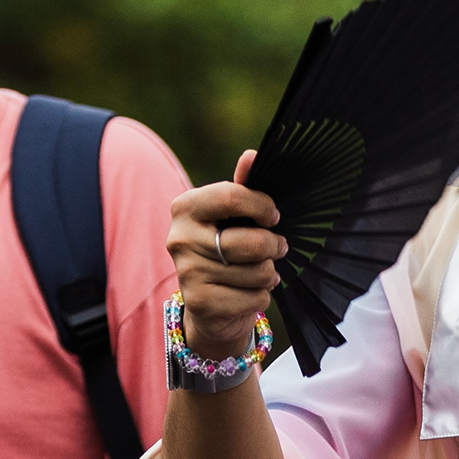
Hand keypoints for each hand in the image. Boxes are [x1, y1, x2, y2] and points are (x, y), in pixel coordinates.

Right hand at [168, 150, 287, 362]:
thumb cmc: (225, 248)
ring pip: (257, 273)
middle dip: (274, 246)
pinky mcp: (200, 303)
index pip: (232, 196)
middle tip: (278, 246)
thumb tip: (253, 155)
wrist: (206, 304)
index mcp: (185, 207)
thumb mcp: (231, 216)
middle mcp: (180, 239)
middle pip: (251, 242)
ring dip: (268, 274)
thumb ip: (242, 187)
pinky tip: (249, 293)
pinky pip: (254, 298)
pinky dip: (261, 297)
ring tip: (260, 272)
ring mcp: (188, 273)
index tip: (273, 216)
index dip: (262, 206)